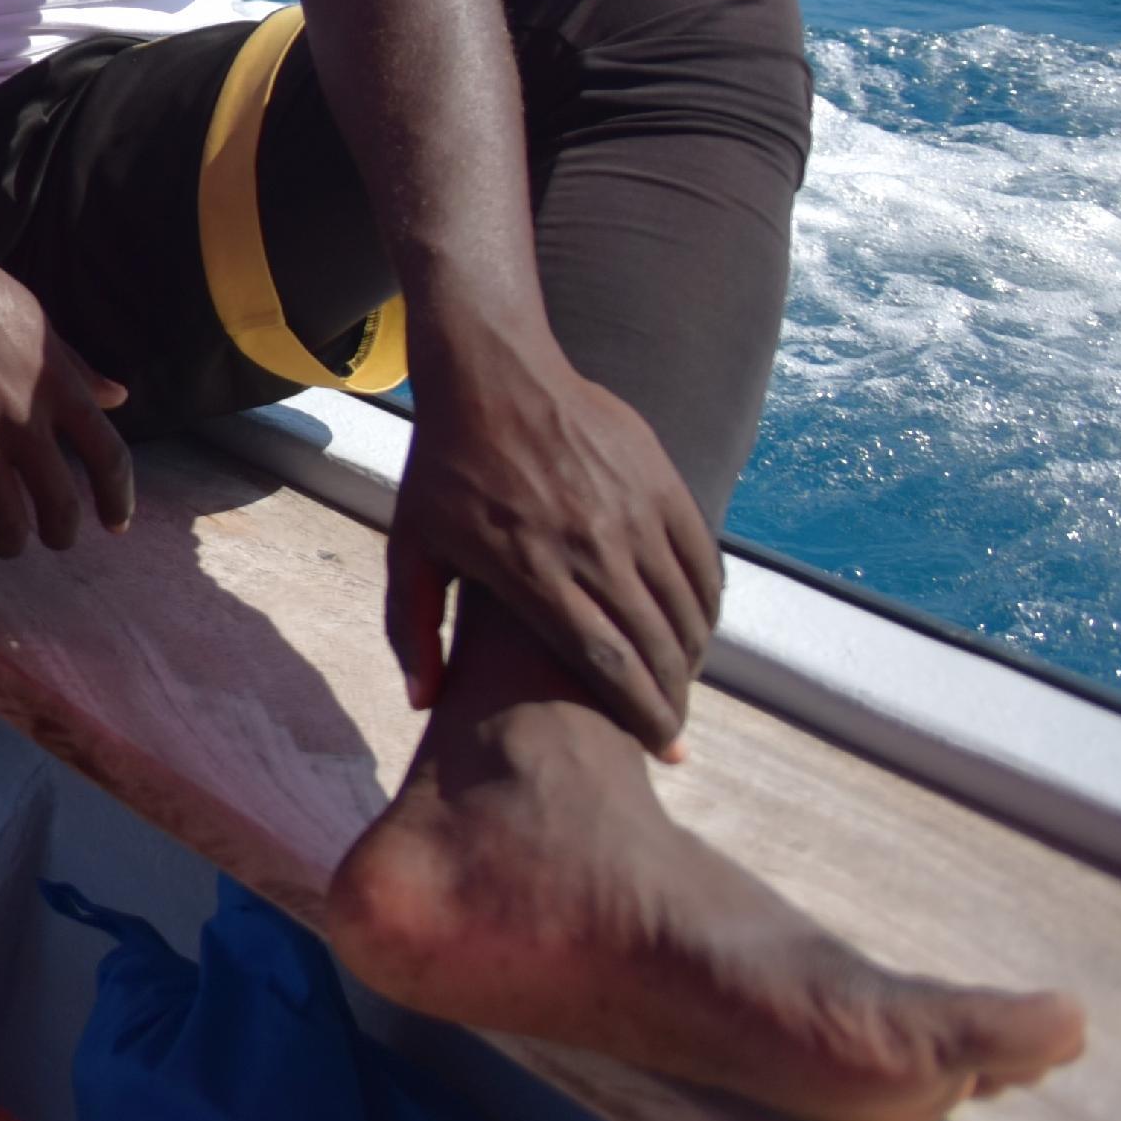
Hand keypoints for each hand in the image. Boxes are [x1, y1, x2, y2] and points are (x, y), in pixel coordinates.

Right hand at [0, 206, 135, 554]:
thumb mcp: (36, 321)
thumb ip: (75, 368)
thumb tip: (117, 398)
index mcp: (56, 385)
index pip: (108, 459)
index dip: (118, 500)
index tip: (115, 523)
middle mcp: (21, 418)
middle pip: (59, 507)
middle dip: (61, 533)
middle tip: (53, 536)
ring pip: (7, 524)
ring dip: (12, 543)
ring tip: (6, 540)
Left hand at [389, 357, 721, 751]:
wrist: (490, 372)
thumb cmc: (445, 467)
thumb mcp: (412, 547)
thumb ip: (412, 629)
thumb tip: (422, 703)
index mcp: (531, 570)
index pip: (607, 663)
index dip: (643, 714)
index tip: (664, 748)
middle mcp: (589, 545)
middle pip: (654, 644)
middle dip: (674, 698)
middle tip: (677, 729)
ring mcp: (630, 511)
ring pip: (684, 606)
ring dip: (694, 654)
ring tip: (684, 683)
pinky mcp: (659, 481)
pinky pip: (701, 558)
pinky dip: (707, 602)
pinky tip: (698, 626)